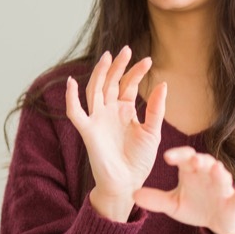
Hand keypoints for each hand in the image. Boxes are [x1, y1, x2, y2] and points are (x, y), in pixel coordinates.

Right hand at [64, 47, 165, 220]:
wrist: (129, 184)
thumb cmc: (139, 160)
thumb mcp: (152, 131)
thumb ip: (156, 109)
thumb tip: (163, 84)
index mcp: (124, 111)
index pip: (127, 85)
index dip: (136, 72)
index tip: (149, 60)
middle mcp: (109, 112)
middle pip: (110, 82)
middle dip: (118, 66)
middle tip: (126, 49)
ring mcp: (97, 120)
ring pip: (95, 90)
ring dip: (99, 73)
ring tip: (108, 56)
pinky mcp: (88, 131)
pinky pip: (76, 112)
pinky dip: (71, 98)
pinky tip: (71, 82)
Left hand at [133, 146, 234, 233]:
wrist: (218, 221)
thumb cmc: (195, 206)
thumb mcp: (173, 205)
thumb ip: (156, 199)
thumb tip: (133, 194)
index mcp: (192, 171)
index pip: (185, 158)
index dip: (177, 155)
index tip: (166, 158)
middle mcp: (208, 174)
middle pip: (205, 162)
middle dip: (200, 160)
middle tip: (193, 159)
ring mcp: (223, 187)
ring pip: (222, 176)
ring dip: (220, 173)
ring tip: (217, 169)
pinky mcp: (234, 201)